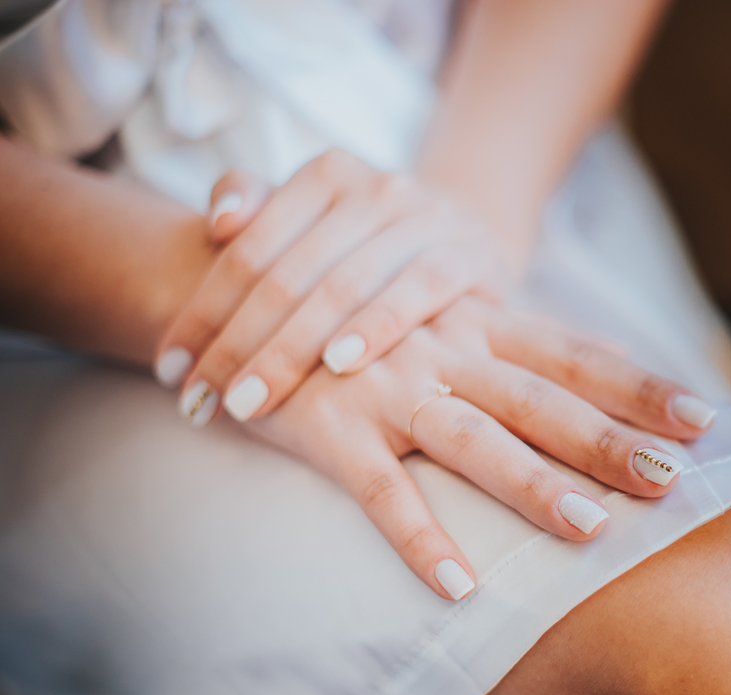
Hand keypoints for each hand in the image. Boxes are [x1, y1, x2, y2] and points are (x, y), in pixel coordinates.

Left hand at [154, 149, 512, 425]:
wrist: (478, 238)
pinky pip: (417, 290)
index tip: (170, 371)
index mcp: (325, 174)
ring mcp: (424, 218)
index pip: (248, 250)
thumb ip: (258, 209)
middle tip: (200, 402)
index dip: (202, 312)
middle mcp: (374, 188)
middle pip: (288, 275)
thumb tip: (219, 221)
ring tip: (249, 402)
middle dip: (237, 345)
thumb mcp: (320, 222)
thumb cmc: (377, 247)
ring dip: (291, 352)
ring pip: (342, 287)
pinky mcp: (469, 254)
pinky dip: (378, 325)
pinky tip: (340, 364)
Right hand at [247, 296, 717, 599]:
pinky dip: (419, 538)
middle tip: (675, 480)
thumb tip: (615, 353)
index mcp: (477, 324)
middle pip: (543, 401)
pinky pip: (381, 492)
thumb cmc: (356, 315)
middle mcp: (445, 352)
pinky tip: (459, 587)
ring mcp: (389, 390)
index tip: (706, 417)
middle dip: (611, 440)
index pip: (575, 355)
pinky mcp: (332, 430)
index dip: (639, 385)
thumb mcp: (443, 311)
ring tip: (591, 529)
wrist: (240, 290)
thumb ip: (520, 338)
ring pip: (476, 443)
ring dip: (533, 486)